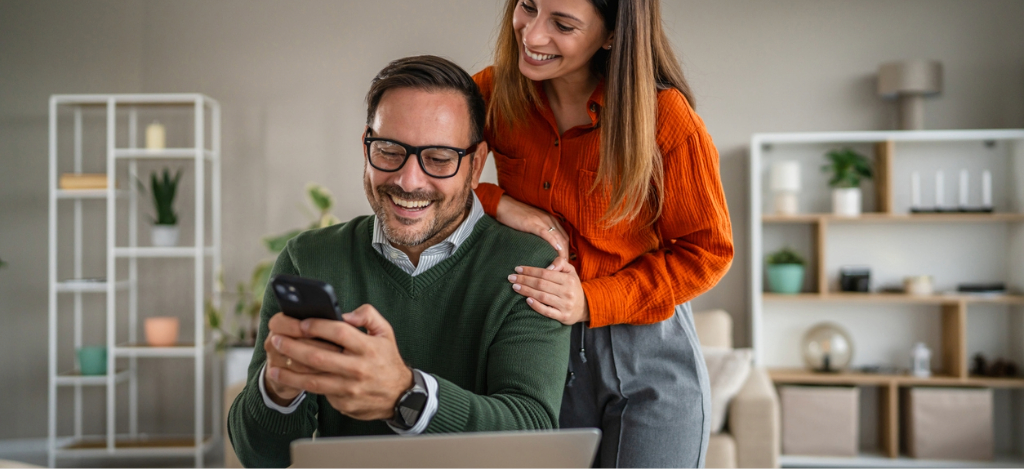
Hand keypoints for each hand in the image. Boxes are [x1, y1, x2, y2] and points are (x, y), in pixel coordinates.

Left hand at [265, 305, 413, 420]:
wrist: (399, 395)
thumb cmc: (387, 359)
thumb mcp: (385, 332)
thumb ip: (368, 315)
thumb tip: (345, 313)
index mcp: (368, 348)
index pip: (340, 333)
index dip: (318, 326)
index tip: (301, 323)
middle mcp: (359, 368)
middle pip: (319, 357)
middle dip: (293, 347)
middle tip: (276, 340)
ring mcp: (351, 389)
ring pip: (313, 380)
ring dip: (289, 373)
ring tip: (273, 366)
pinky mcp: (344, 403)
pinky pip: (320, 392)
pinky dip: (303, 385)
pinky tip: (289, 379)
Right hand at [495, 194, 567, 259]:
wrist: (504, 206)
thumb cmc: (517, 215)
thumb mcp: (533, 222)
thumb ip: (540, 231)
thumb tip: (543, 246)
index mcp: (551, 219)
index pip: (564, 237)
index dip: (567, 250)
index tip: (565, 262)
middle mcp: (549, 219)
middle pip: (563, 239)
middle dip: (566, 253)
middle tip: (565, 267)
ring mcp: (541, 221)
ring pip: (557, 237)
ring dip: (562, 251)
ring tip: (562, 263)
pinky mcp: (532, 223)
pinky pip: (545, 233)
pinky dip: (553, 241)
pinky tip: (556, 249)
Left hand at [508, 257, 589, 324]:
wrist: (585, 307)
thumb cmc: (573, 287)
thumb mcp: (571, 272)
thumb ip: (561, 263)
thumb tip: (548, 266)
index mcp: (568, 280)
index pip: (545, 273)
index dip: (530, 270)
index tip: (518, 268)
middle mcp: (567, 292)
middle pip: (541, 284)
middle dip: (524, 280)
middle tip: (511, 277)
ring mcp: (565, 305)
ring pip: (542, 297)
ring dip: (526, 291)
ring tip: (515, 287)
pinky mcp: (562, 316)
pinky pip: (547, 311)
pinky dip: (536, 306)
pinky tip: (527, 300)